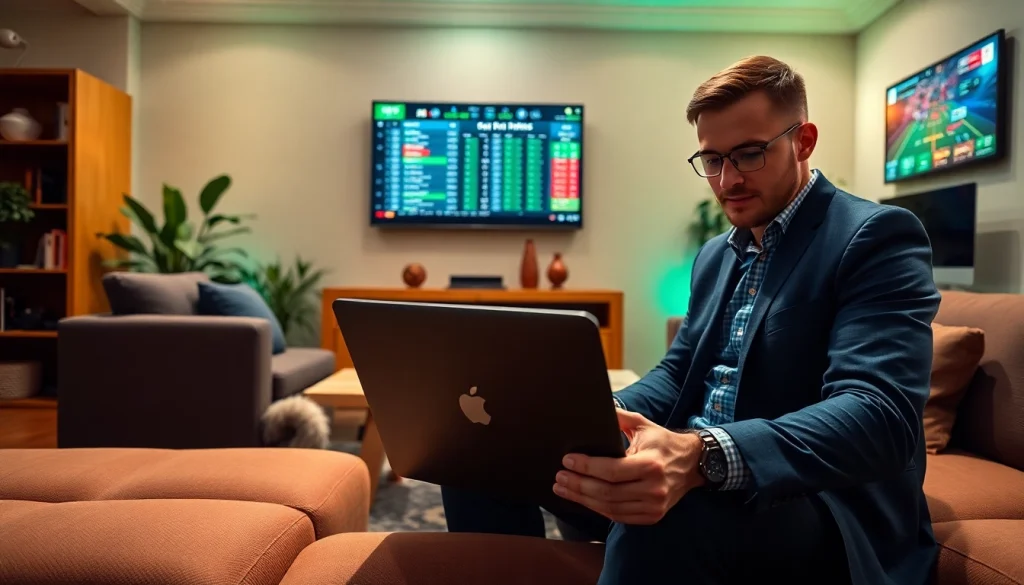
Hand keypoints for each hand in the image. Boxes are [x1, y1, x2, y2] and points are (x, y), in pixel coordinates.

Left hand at [553, 409, 704, 524]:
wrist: (693, 464)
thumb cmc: (663, 442)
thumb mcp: (643, 424)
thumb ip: (618, 417)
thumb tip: (595, 408)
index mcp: (651, 464)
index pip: (611, 470)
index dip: (586, 467)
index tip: (567, 461)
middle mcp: (654, 488)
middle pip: (607, 492)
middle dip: (578, 485)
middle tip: (559, 477)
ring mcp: (654, 506)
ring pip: (610, 508)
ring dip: (583, 499)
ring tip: (564, 489)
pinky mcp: (652, 516)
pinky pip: (619, 516)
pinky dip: (599, 509)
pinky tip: (584, 500)